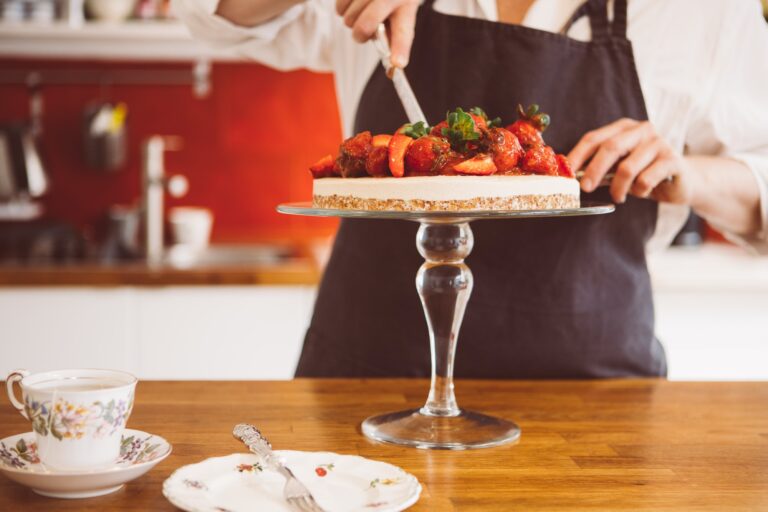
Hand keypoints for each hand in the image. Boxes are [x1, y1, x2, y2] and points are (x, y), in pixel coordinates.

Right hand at [336, 0, 419, 67]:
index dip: (400, 49)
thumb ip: (393, 34)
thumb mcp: (401, 13)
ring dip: (351, 21)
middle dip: (360, 35)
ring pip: (349, 17)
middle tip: (362, 33)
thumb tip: (386, 56)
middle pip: (365, 25)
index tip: (397, 63)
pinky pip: (340, 6)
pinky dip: (342, 10)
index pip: (403, 31)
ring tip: (359, 14)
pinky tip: (351, 5)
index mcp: (407, 6)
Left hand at [567, 119, 694, 204]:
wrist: (682, 181)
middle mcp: (642, 130)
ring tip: (619, 197)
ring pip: (627, 167)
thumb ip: (600, 166)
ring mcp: (659, 143)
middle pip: (610, 147)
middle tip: (585, 188)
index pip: (594, 138)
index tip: (566, 173)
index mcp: (624, 128)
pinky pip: (646, 179)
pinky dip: (638, 191)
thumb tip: (572, 176)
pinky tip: (641, 192)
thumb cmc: (644, 172)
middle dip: (594, 170)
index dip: (577, 155)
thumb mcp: (619, 166)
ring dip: (618, 188)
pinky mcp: (673, 160)